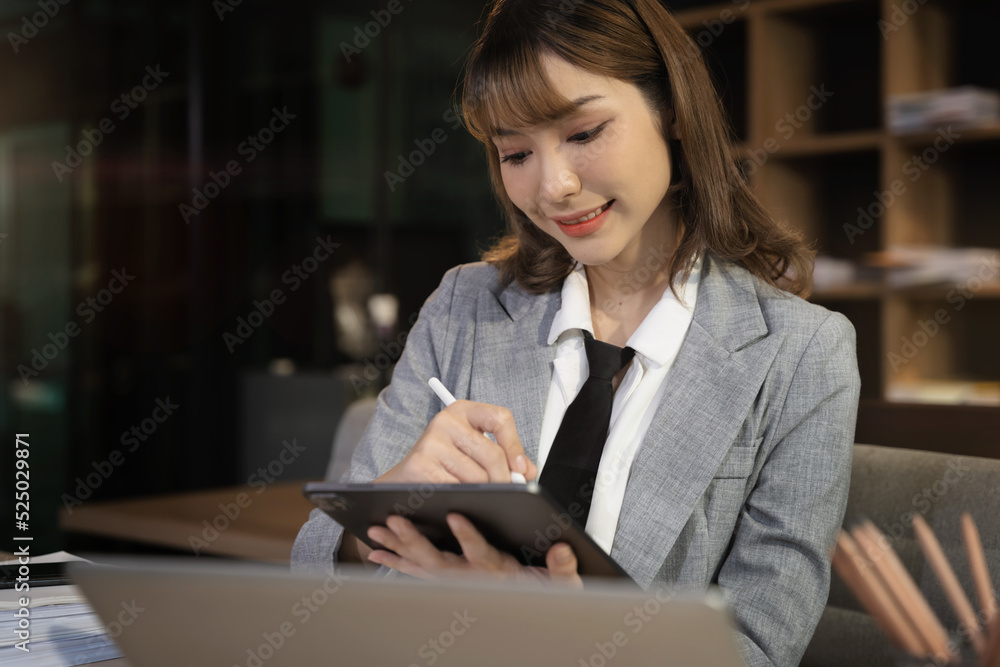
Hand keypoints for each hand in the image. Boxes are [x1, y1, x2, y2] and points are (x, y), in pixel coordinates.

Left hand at [366, 512, 581, 588]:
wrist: (531, 618)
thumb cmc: (544, 592)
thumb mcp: (563, 585)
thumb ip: (563, 568)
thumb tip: (562, 551)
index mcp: (498, 572)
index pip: (481, 553)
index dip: (468, 537)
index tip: (456, 515)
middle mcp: (472, 579)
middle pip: (438, 560)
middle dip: (414, 540)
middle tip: (394, 520)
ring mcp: (456, 582)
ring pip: (421, 565)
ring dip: (398, 547)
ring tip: (376, 530)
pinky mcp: (446, 582)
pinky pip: (416, 573)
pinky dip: (395, 562)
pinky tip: (376, 552)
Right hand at [375, 400, 537, 483]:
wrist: (401, 482)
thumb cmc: (442, 466)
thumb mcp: (472, 453)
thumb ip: (504, 459)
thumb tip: (528, 473)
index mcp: (461, 411)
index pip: (500, 418)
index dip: (515, 445)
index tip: (521, 468)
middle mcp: (445, 421)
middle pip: (492, 454)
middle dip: (505, 479)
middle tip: (507, 493)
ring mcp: (431, 441)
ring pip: (478, 476)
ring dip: (484, 493)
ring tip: (477, 496)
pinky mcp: (421, 464)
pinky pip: (459, 488)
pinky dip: (464, 499)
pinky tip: (459, 500)